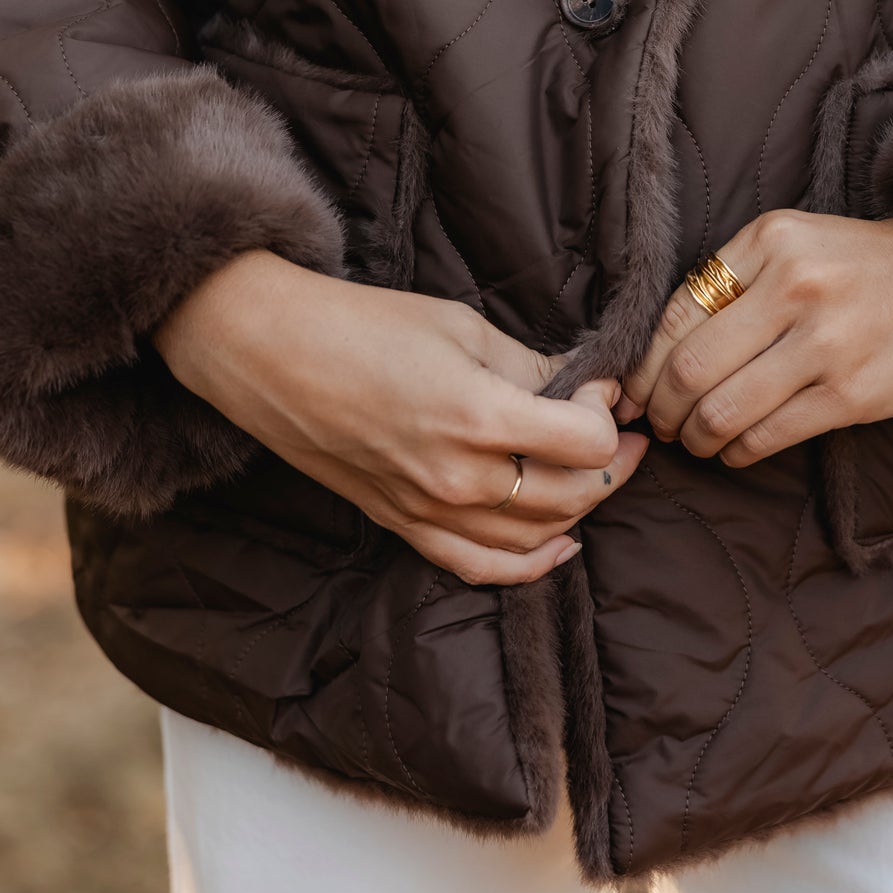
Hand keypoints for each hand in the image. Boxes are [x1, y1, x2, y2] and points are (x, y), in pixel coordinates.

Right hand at [155, 251, 645, 584]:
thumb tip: (585, 390)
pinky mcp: (403, 525)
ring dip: (580, 507)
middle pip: (574, 495)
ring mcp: (429, 510)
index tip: (597, 387)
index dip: (607, 413)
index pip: (588, 443)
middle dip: (613, 462)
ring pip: (538, 536)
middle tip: (623, 431)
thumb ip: (530, 365)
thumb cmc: (363, 325)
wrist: (270, 354)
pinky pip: (481, 566)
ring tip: (595, 472)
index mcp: (478, 416)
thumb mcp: (461, 326)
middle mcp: (458, 477)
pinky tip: (560, 543)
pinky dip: (531, 563)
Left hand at [619, 210, 892, 466]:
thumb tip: (661, 354)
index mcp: (770, 240)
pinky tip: (736, 449)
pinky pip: (767, 436)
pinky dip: (738, 452)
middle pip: (690, 368)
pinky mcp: (852, 394)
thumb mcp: (799, 243)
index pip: (676, 314)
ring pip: (722, 410)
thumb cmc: (871, 265)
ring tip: (696, 441)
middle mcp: (794, 285)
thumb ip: (735, 282)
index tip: (639, 390)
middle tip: (661, 424)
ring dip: (696, 437)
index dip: (646, 365)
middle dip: (662, 409)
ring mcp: (825, 342)